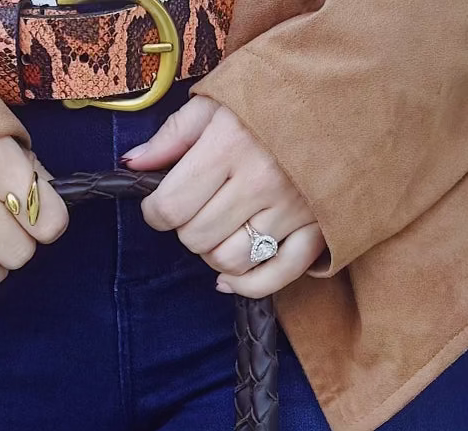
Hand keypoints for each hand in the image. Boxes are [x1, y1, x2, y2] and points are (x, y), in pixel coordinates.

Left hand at [123, 97, 326, 297]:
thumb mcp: (221, 98)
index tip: (163, 202)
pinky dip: (248, 284)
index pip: (169, 208)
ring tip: (223, 228)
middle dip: (187, 229)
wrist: (360, 83)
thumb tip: (133, 164)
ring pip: (229, 261)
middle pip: (196, 238)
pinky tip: (231, 276)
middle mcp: (261, 180)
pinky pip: (276, 276)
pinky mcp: (321, 227)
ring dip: (215, 253)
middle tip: (200, 208)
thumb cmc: (281, 90)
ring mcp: (293, 208)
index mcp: (230, 145)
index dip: (156, 212)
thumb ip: (174, 135)